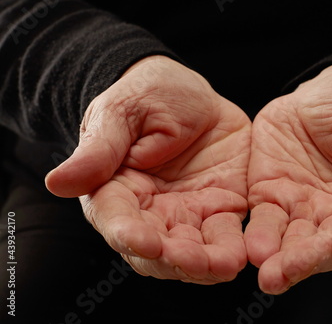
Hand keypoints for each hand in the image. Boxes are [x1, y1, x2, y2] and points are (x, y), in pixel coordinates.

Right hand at [45, 56, 250, 283]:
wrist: (190, 93)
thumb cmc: (146, 96)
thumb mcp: (121, 113)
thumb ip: (99, 150)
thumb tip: (57, 182)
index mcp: (117, 191)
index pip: (117, 221)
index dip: (128, 235)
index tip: (144, 241)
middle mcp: (151, 212)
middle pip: (156, 250)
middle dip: (174, 260)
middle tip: (193, 261)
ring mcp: (188, 214)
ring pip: (194, 252)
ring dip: (207, 264)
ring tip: (225, 265)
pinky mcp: (222, 208)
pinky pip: (228, 235)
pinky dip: (235, 248)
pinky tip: (245, 255)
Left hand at [244, 64, 331, 293]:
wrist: (323, 92)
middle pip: (329, 244)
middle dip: (311, 259)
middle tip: (289, 271)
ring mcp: (305, 208)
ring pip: (295, 241)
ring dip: (282, 260)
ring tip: (270, 275)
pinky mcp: (273, 197)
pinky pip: (265, 221)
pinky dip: (259, 237)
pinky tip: (253, 251)